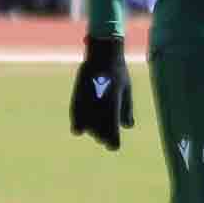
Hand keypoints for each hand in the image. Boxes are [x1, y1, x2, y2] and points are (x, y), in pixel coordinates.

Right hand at [70, 33, 133, 149]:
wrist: (102, 55)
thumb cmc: (118, 73)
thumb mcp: (125, 90)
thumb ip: (126, 109)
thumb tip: (127, 126)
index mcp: (113, 101)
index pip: (112, 126)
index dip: (112, 139)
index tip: (113, 147)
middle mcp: (99, 102)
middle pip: (99, 127)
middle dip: (102, 136)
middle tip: (105, 142)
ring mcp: (86, 98)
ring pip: (86, 122)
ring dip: (91, 131)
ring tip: (95, 135)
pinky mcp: (77, 94)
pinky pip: (75, 112)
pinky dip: (77, 122)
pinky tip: (78, 131)